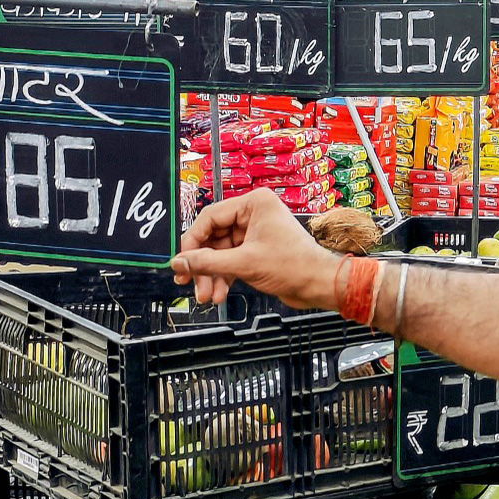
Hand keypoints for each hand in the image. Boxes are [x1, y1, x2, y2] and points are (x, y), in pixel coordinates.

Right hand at [170, 188, 341, 307]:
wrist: (319, 285)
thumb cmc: (295, 266)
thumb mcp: (244, 264)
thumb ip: (207, 263)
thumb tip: (180, 263)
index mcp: (253, 204)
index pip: (210, 217)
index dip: (192, 242)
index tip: (182, 261)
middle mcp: (253, 214)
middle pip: (213, 237)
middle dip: (202, 264)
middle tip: (190, 283)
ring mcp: (255, 233)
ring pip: (220, 252)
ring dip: (211, 274)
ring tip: (206, 295)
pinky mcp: (257, 250)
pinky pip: (231, 261)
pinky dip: (223, 277)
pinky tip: (218, 293)